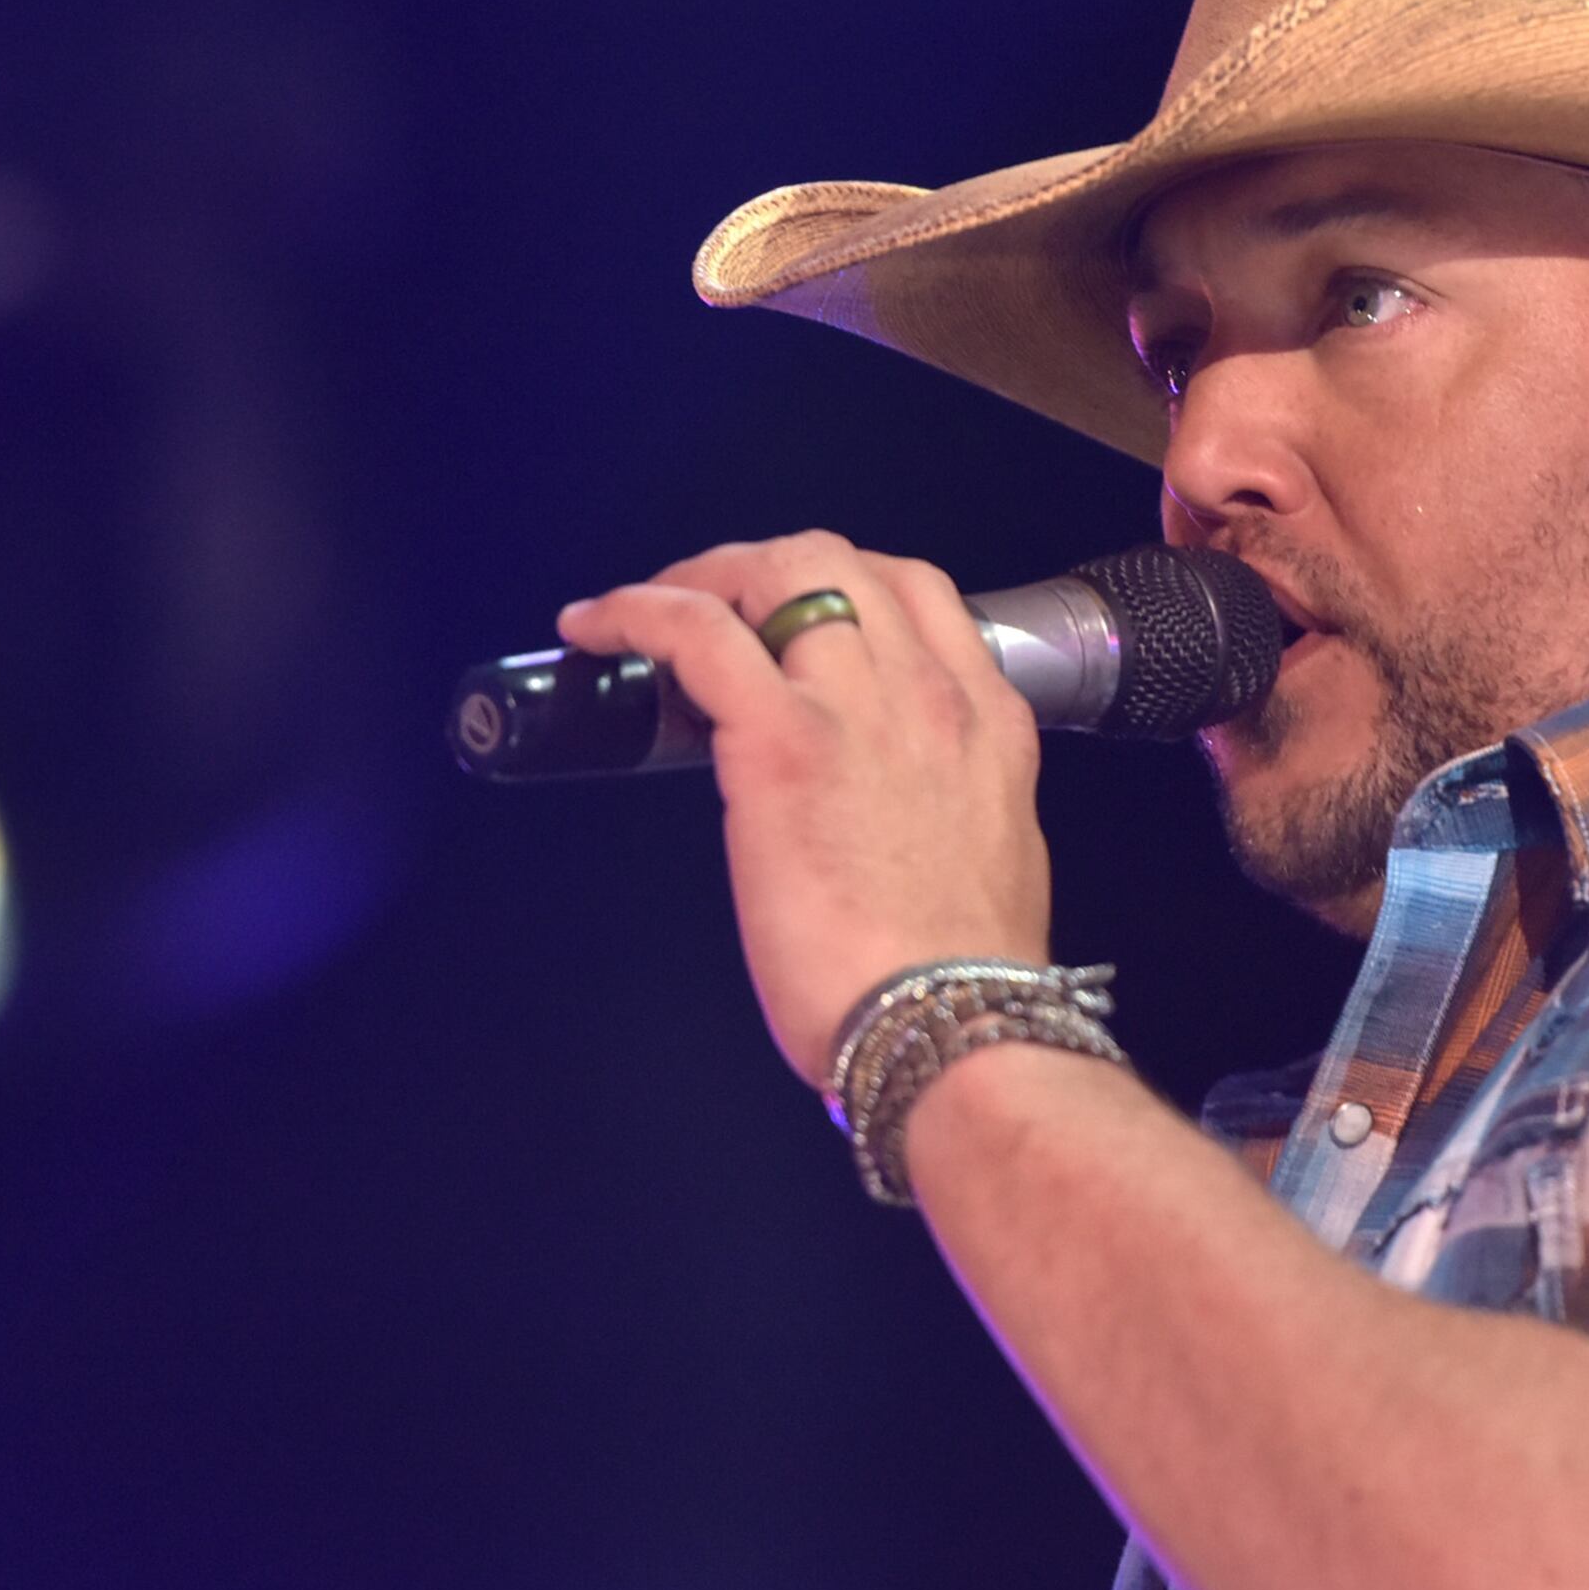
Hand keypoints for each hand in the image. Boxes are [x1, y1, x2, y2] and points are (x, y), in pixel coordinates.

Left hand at [557, 531, 1050, 1086]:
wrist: (955, 1029)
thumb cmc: (964, 982)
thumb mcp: (991, 857)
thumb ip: (945, 807)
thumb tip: (889, 809)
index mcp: (987, 724)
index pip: (918, 594)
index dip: (844, 584)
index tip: (794, 614)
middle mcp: (930, 694)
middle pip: (840, 560)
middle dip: (763, 565)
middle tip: (712, 606)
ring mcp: (856, 709)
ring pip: (775, 570)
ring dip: (701, 578)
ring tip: (652, 611)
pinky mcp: (782, 742)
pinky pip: (697, 633)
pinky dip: (638, 611)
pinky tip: (597, 625)